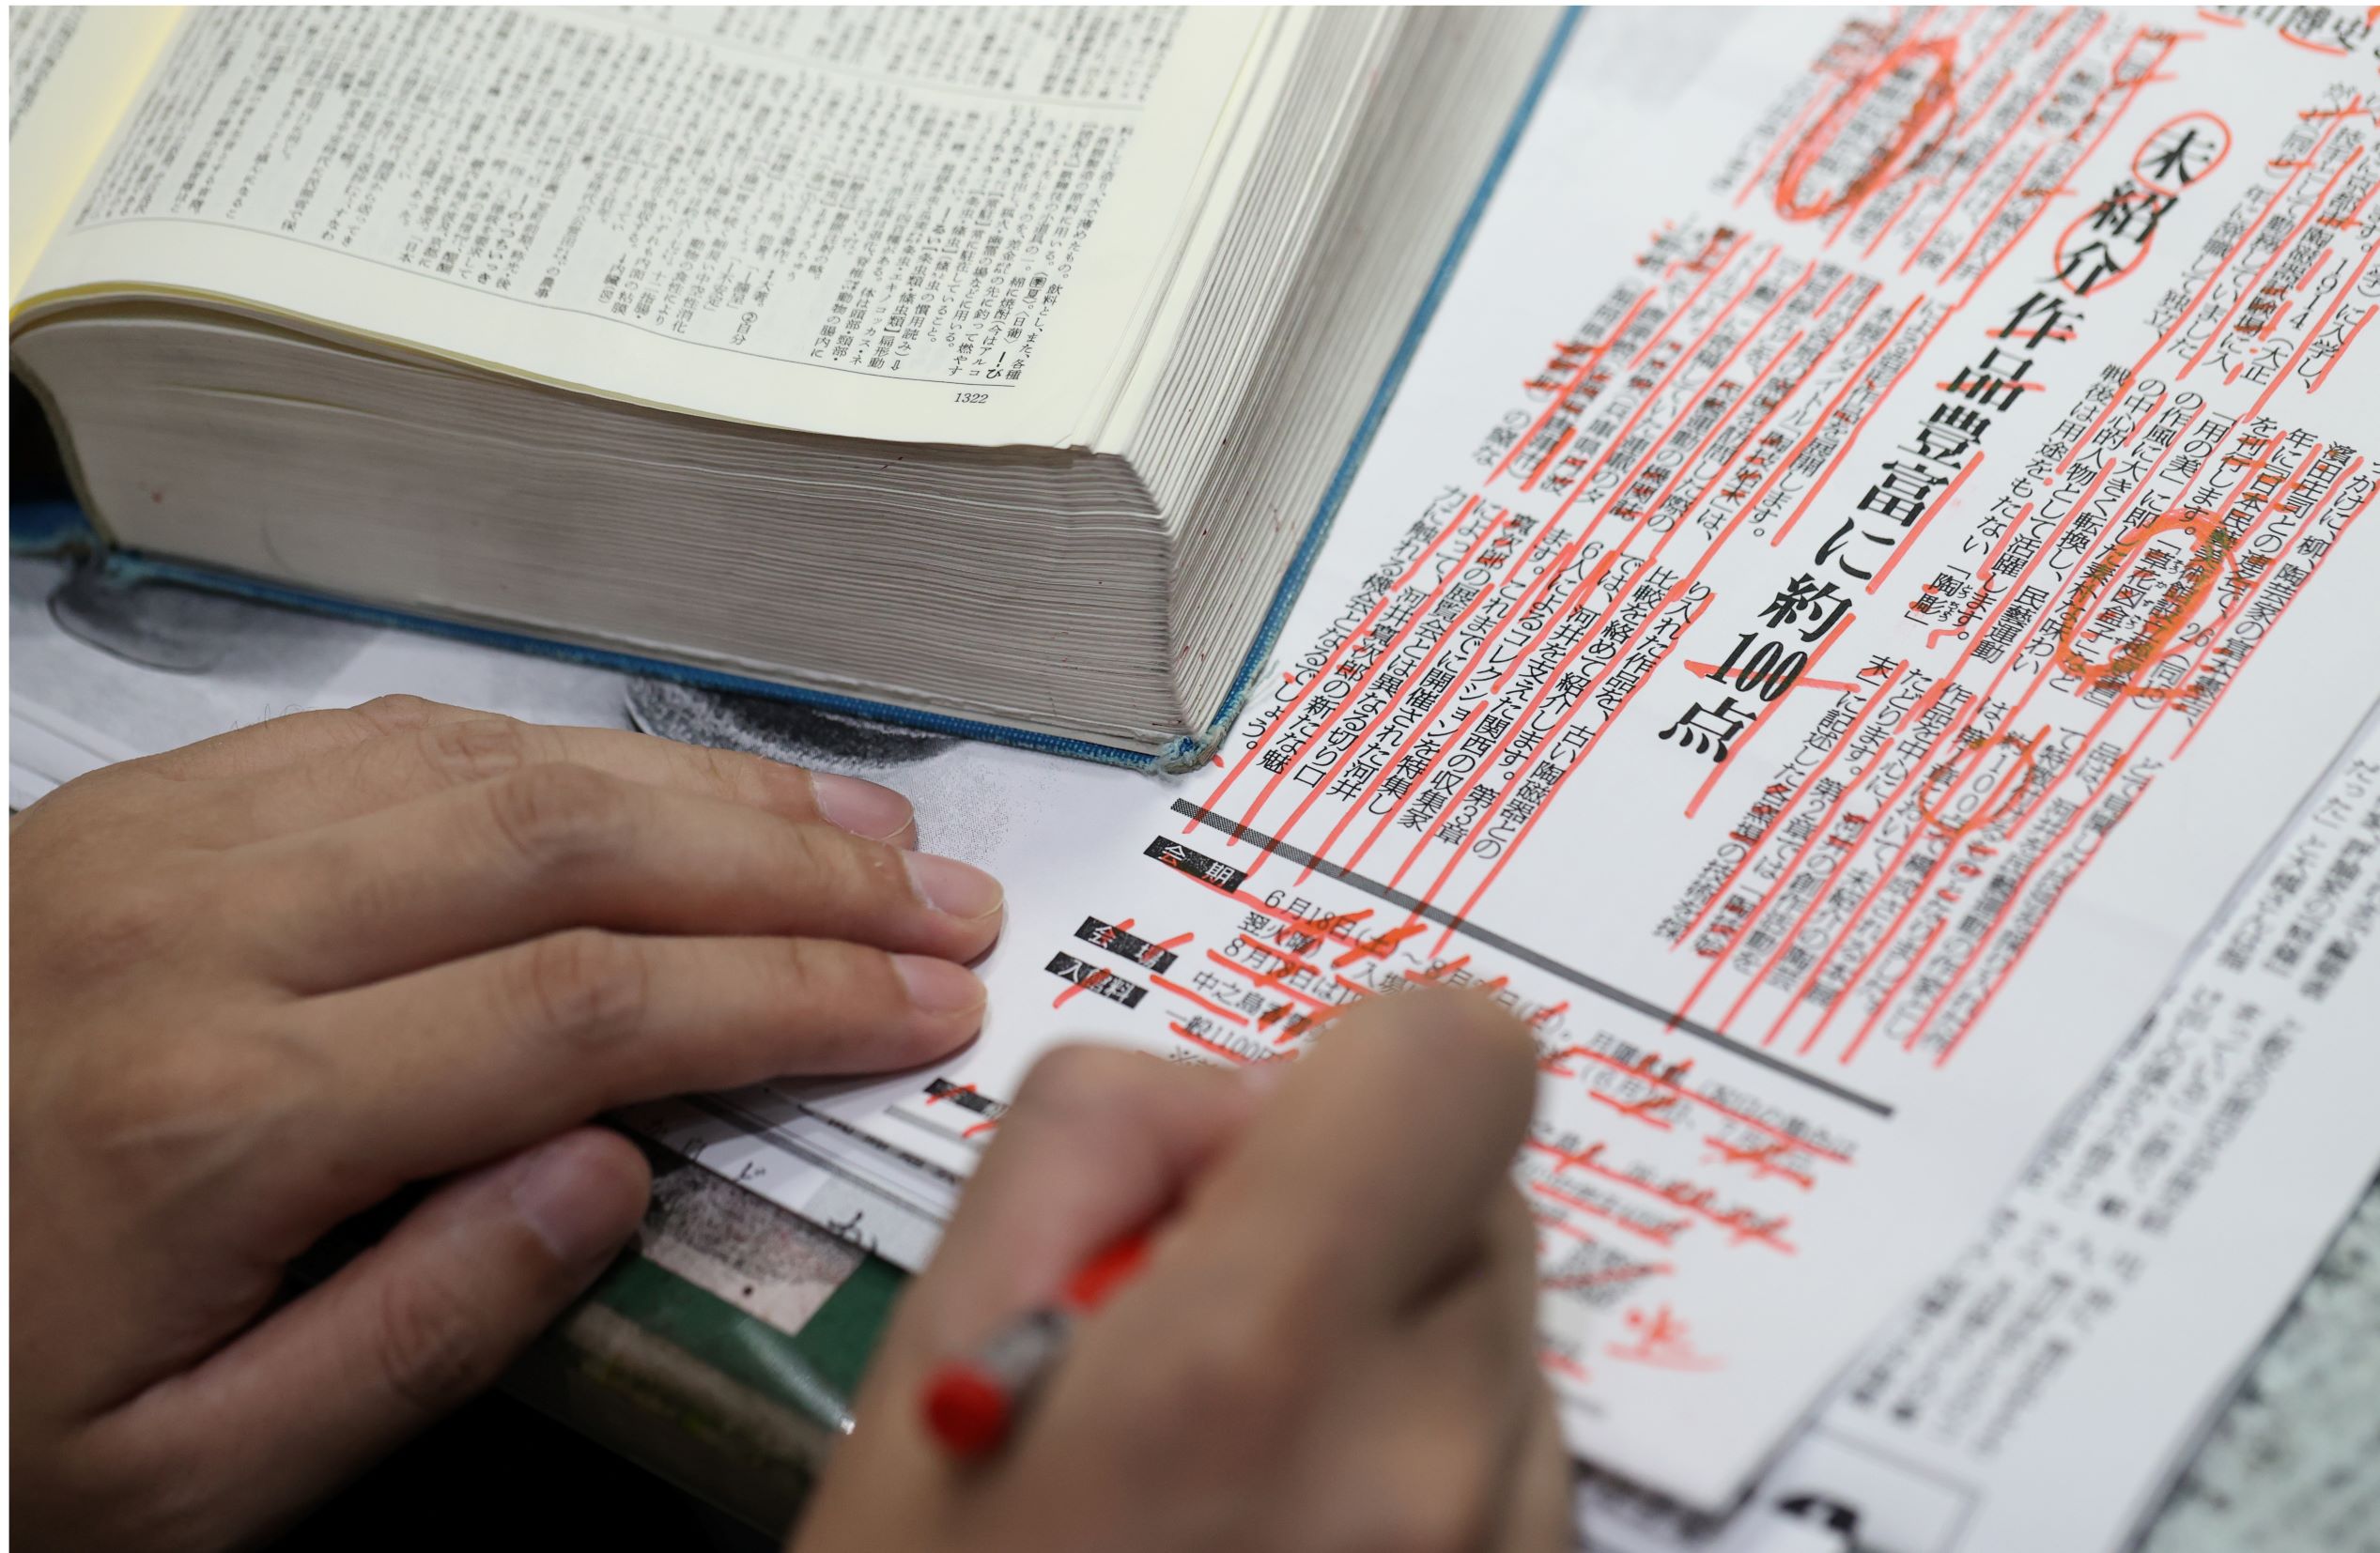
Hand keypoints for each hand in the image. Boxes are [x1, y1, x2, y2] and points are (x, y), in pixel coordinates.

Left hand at [10, 695, 1004, 1549]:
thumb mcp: (175, 1483)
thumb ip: (415, 1336)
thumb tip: (610, 1174)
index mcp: (216, 1112)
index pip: (585, 1006)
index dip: (788, 993)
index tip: (923, 1002)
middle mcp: (192, 931)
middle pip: (564, 840)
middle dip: (786, 864)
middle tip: (934, 894)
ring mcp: (148, 842)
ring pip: (487, 760)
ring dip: (691, 786)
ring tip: (843, 823)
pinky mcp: (123, 811)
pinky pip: (377, 734)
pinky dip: (545, 749)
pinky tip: (638, 784)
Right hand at [795, 990, 1570, 1552]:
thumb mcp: (926, 1358)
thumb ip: (1098, 1143)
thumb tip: (1245, 1104)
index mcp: (1247, 1368)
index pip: (1455, 1055)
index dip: (1356, 1069)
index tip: (1266, 1150)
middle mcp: (1428, 1471)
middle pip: (1482, 1189)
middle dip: (1347, 1219)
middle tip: (1198, 1338)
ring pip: (1501, 1331)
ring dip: (1385, 1352)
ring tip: (1230, 1475)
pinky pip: (1520, 1461)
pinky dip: (1419, 1465)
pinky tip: (1289, 1549)